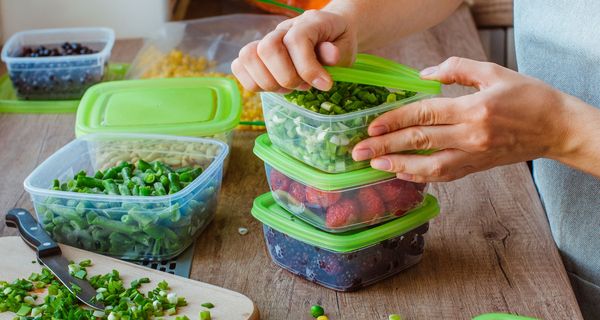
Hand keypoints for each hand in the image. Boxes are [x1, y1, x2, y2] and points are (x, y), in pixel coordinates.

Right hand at [231, 10, 356, 92]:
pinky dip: (252, 82)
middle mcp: (283, 29)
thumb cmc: (337, 42)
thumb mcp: (347, 47)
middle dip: (286, 77)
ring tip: (288, 88)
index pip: (296, 41)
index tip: (325, 85)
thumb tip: (330, 56)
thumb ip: (338, 52)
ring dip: (268, 82)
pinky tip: (274, 87)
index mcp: (308, 23)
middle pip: (267, 48)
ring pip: (248, 56)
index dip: (308, 68)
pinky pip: (239, 66)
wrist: (329, 32)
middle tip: (304, 86)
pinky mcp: (256, 54)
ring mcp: (266, 40)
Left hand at [351, 57, 573, 181]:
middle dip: (385, 146)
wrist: (557, 127)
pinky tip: (401, 174)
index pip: (424, 115)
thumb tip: (422, 76)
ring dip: (398, 166)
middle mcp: (471, 136)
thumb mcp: (493, 72)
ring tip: (374, 166)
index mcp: (474, 109)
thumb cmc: (528, 96)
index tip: (371, 126)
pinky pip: (443, 175)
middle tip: (359, 151)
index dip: (394, 120)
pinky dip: (420, 176)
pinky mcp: (476, 168)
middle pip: (420, 141)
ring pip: (429, 166)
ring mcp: (474, 156)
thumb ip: (456, 69)